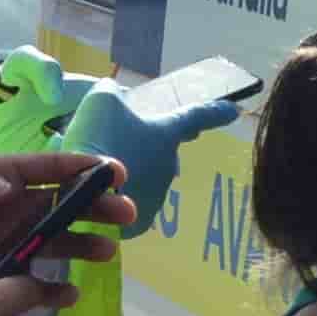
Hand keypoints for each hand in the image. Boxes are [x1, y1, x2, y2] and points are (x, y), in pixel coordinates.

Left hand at [0, 152, 131, 292]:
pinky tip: (73, 292)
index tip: (113, 172)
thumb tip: (11, 188)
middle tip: (127, 214)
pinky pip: (29, 280)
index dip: (78, 169)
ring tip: (110, 251)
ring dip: (83, 242)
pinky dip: (53, 286)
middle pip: (58, 205)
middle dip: (94, 207)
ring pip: (52, 240)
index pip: (41, 170)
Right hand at [56, 69, 243, 216]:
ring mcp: (156, 197)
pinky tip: (97, 192)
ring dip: (128, 174)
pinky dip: (116, 196)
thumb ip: (114, 92)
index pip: (197, 117)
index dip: (215, 111)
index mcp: (166, 134)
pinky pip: (129, 202)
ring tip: (96, 171)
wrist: (83, 192)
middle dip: (148, 148)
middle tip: (120, 143)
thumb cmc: (98, 139)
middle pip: (162, 152)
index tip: (233, 111)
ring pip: (143, 179)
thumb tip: (119, 96)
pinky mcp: (138, 223)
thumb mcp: (103, 101)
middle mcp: (169, 167)